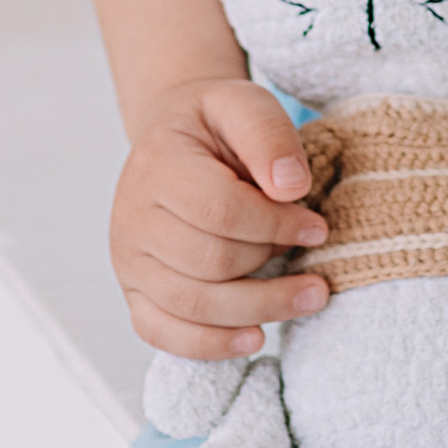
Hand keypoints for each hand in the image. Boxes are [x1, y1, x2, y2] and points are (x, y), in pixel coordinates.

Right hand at [111, 75, 330, 358]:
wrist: (173, 136)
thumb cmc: (215, 123)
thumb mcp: (245, 102)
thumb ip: (269, 135)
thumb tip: (293, 187)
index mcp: (158, 165)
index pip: (220, 210)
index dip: (276, 224)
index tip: (318, 228)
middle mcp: (132, 219)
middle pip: (209, 264)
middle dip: (272, 265)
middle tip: (315, 260)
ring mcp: (129, 261)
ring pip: (192, 305)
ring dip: (259, 308)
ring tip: (308, 298)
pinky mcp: (135, 292)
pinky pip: (163, 333)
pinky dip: (210, 344)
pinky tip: (255, 337)